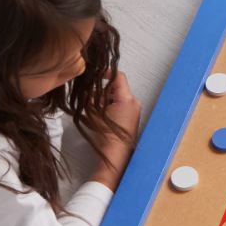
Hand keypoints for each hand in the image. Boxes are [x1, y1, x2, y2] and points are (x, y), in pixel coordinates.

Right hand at [91, 71, 141, 190]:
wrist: (115, 152)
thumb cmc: (105, 134)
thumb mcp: (94, 112)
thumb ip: (91, 96)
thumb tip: (89, 87)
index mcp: (126, 98)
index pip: (118, 76)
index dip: (106, 72)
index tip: (96, 74)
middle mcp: (134, 102)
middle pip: (117, 87)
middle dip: (103, 89)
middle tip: (91, 94)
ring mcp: (135, 110)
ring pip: (118, 96)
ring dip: (106, 98)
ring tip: (96, 108)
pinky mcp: (133, 117)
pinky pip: (121, 105)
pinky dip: (111, 105)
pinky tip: (102, 114)